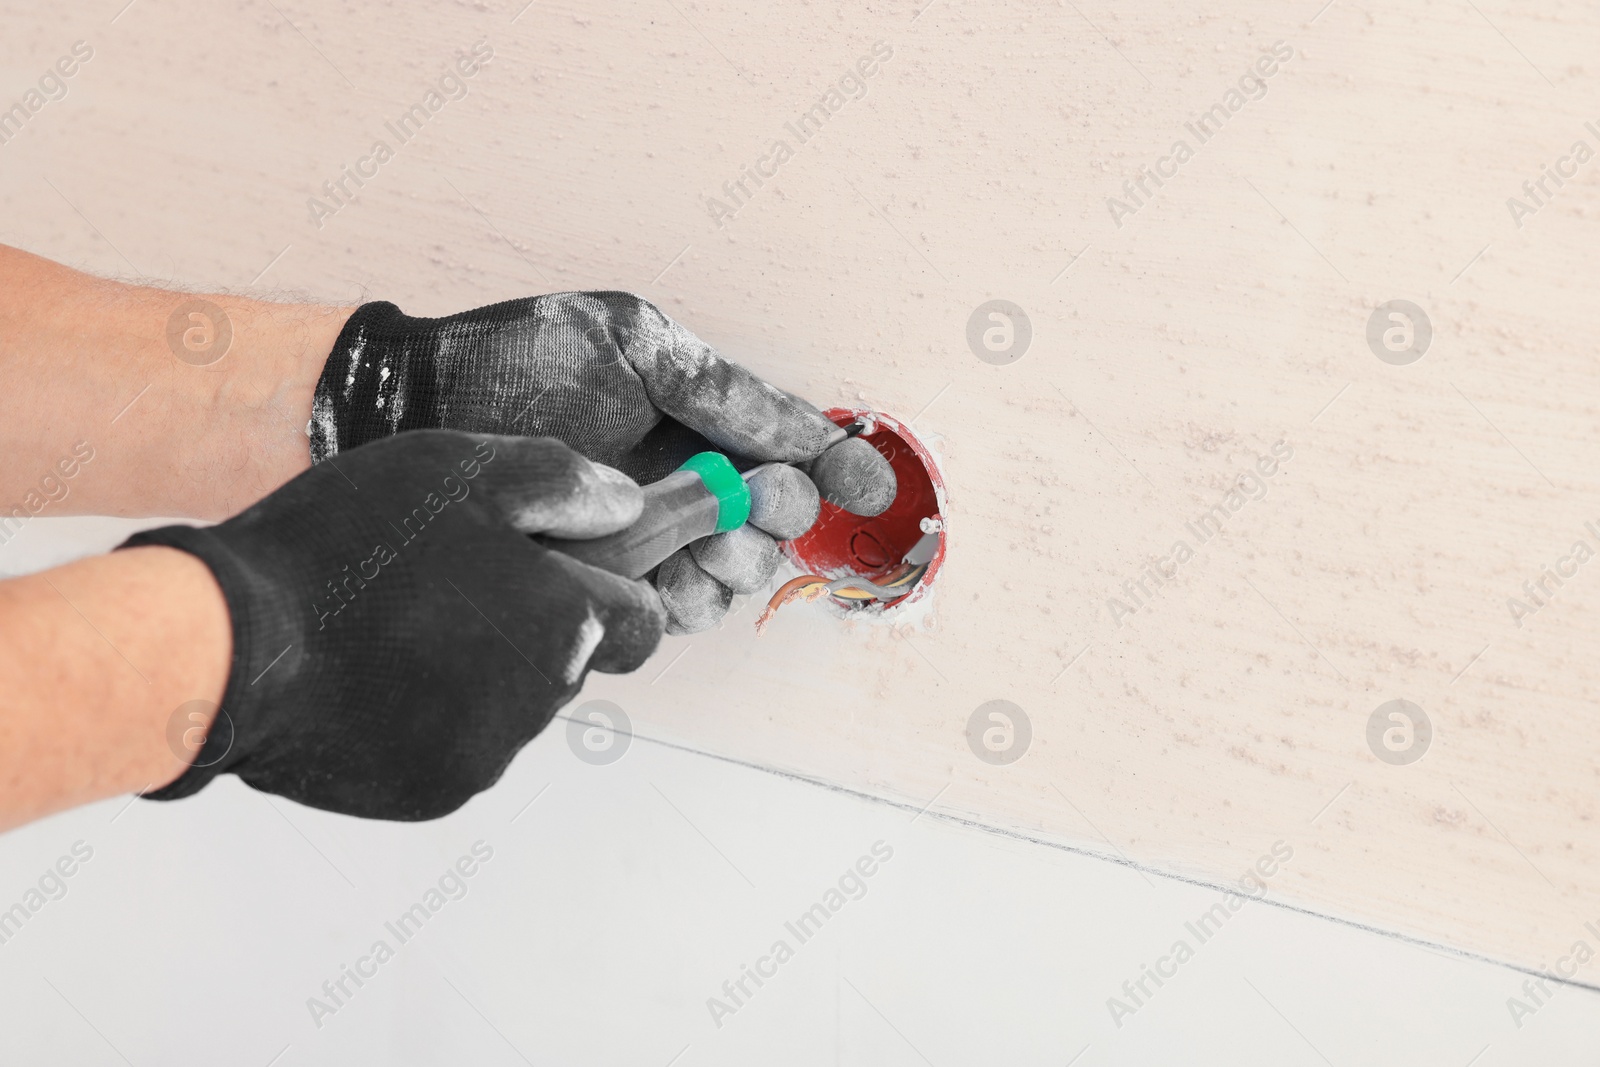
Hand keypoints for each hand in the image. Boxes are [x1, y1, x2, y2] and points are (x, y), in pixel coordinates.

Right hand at [124, 431, 663, 819]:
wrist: (232, 648)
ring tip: (394, 621)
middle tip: (453, 580)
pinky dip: (428, 713)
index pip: (639, 619)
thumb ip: (563, 485)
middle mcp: (541, 701)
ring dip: (478, 666)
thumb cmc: (348, 547)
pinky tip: (371, 672)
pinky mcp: (430, 791)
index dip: (610, 585)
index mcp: (563, 622)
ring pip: (511, 703)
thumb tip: (628, 505)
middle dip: (533, 622)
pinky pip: (454, 744)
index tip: (563, 564)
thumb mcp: (461, 470)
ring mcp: (485, 754)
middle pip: (570, 660)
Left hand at [309, 293, 895, 631]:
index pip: (788, 450)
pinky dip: (684, 595)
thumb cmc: (513, 360)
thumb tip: (805, 429)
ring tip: (709, 538)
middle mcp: (678, 481)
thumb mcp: (631, 344)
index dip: (836, 468)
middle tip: (765, 502)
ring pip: (728, 576)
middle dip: (780, 517)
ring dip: (735, 561)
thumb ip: (722, 388)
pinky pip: (670, 609)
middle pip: (771, 524)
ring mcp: (642, 537)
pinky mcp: (602, 583)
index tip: (866, 484)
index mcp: (694, 418)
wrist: (413, 408)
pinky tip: (665, 570)